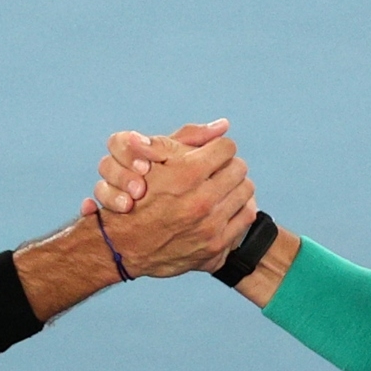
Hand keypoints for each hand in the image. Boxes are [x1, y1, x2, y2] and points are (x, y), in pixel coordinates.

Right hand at [94, 130, 254, 277]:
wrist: (124, 245)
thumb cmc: (137, 195)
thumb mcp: (153, 158)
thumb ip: (188, 136)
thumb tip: (223, 125)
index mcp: (186, 175)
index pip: (226, 147)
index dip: (217, 147)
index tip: (211, 153)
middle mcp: (201, 201)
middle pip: (239, 167)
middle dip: (228, 165)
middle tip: (217, 169)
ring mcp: (210, 226)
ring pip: (246, 190)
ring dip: (235, 185)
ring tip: (221, 187)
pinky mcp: (216, 245)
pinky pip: (246, 215)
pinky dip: (238, 208)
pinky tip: (224, 206)